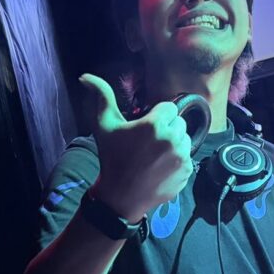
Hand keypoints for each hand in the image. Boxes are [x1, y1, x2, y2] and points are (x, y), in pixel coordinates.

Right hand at [79, 74, 192, 222]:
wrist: (120, 197)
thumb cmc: (111, 158)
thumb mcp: (104, 126)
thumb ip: (101, 97)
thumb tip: (86, 76)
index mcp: (155, 124)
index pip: (169, 107)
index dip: (157, 116)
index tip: (145, 129)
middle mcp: (172, 138)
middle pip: (179, 122)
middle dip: (167, 128)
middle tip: (149, 143)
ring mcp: (182, 156)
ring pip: (185, 139)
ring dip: (174, 143)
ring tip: (155, 155)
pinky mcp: (187, 171)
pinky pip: (188, 157)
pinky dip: (178, 161)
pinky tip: (160, 168)